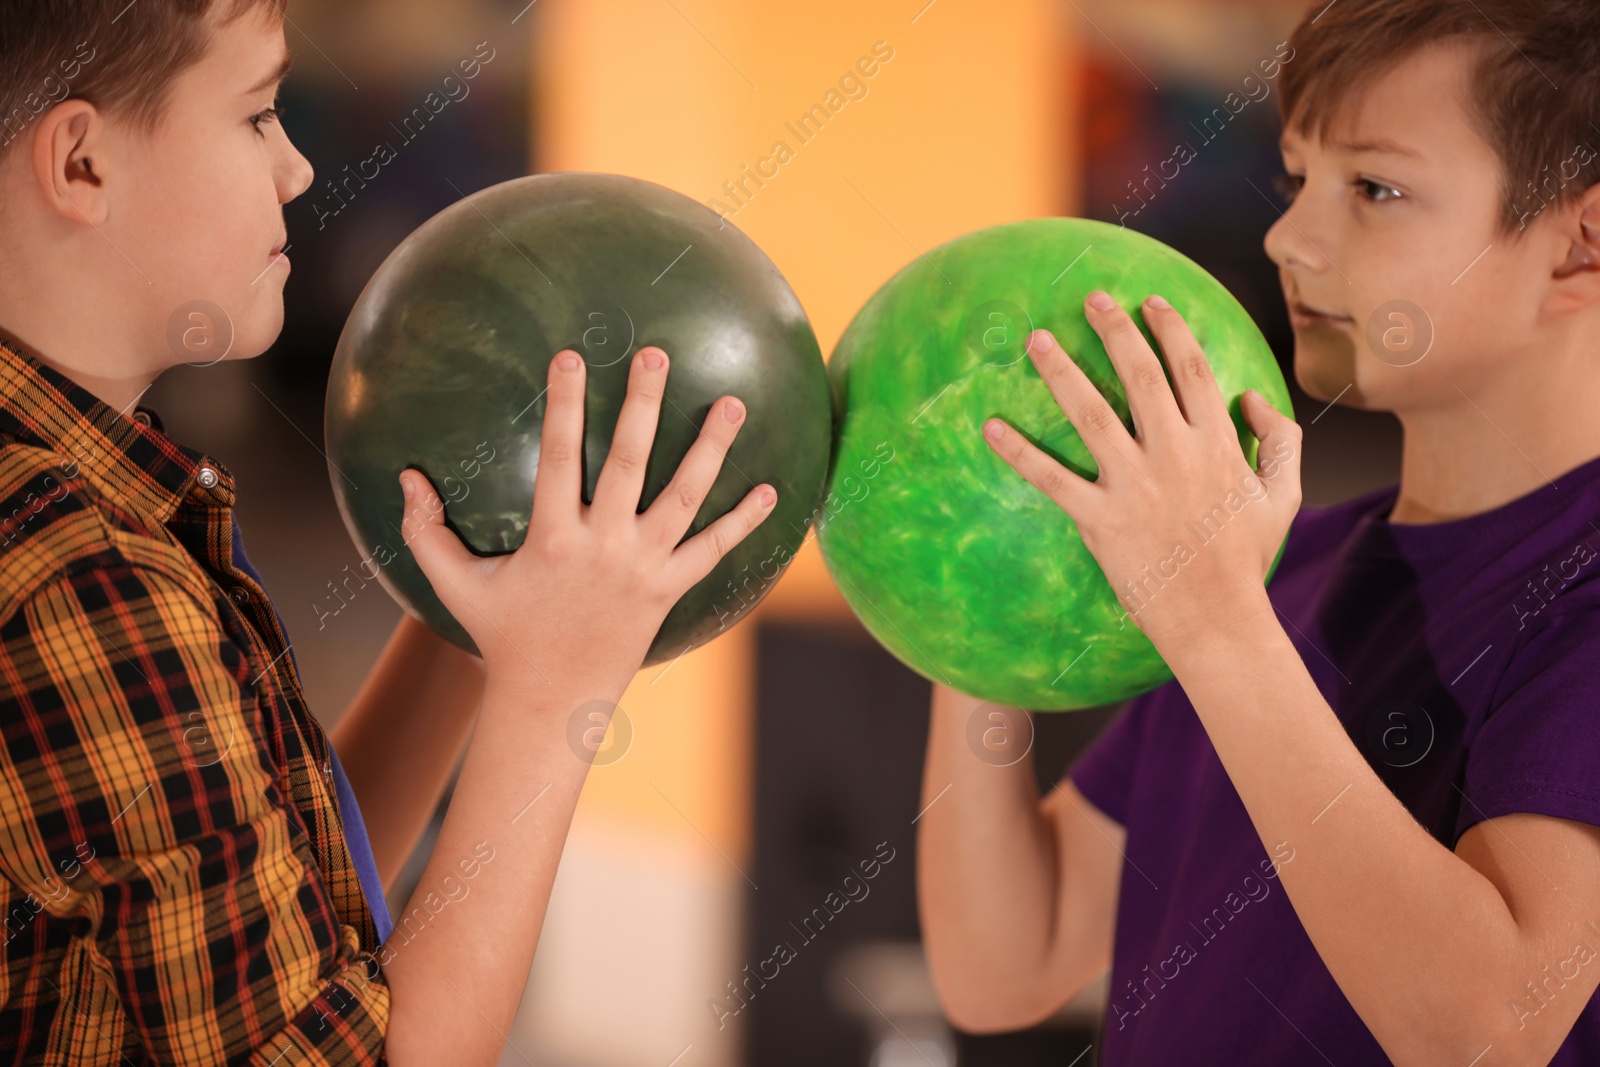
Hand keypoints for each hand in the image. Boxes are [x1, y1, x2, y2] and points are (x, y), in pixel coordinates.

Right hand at [397, 345, 776, 689]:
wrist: (552, 700)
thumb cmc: (503, 636)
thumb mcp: (456, 584)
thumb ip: (425, 531)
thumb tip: (403, 478)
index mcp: (553, 538)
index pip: (560, 456)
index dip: (564, 406)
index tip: (570, 357)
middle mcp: (603, 547)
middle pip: (628, 462)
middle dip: (643, 405)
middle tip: (658, 355)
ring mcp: (642, 568)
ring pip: (683, 498)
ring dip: (710, 449)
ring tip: (734, 402)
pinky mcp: (669, 591)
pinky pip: (713, 551)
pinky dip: (743, 522)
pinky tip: (771, 491)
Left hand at [981, 291, 1300, 646]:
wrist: (1217, 620)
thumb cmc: (1246, 558)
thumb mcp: (1282, 496)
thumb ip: (1279, 440)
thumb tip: (1252, 399)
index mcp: (1216, 444)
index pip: (1191, 369)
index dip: (1170, 329)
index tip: (1150, 301)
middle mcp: (1174, 455)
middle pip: (1141, 375)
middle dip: (1115, 330)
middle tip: (1090, 298)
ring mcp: (1135, 486)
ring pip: (1092, 414)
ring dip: (1061, 372)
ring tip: (1037, 339)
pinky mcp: (1101, 521)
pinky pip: (1052, 479)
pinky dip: (1019, 453)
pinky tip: (991, 427)